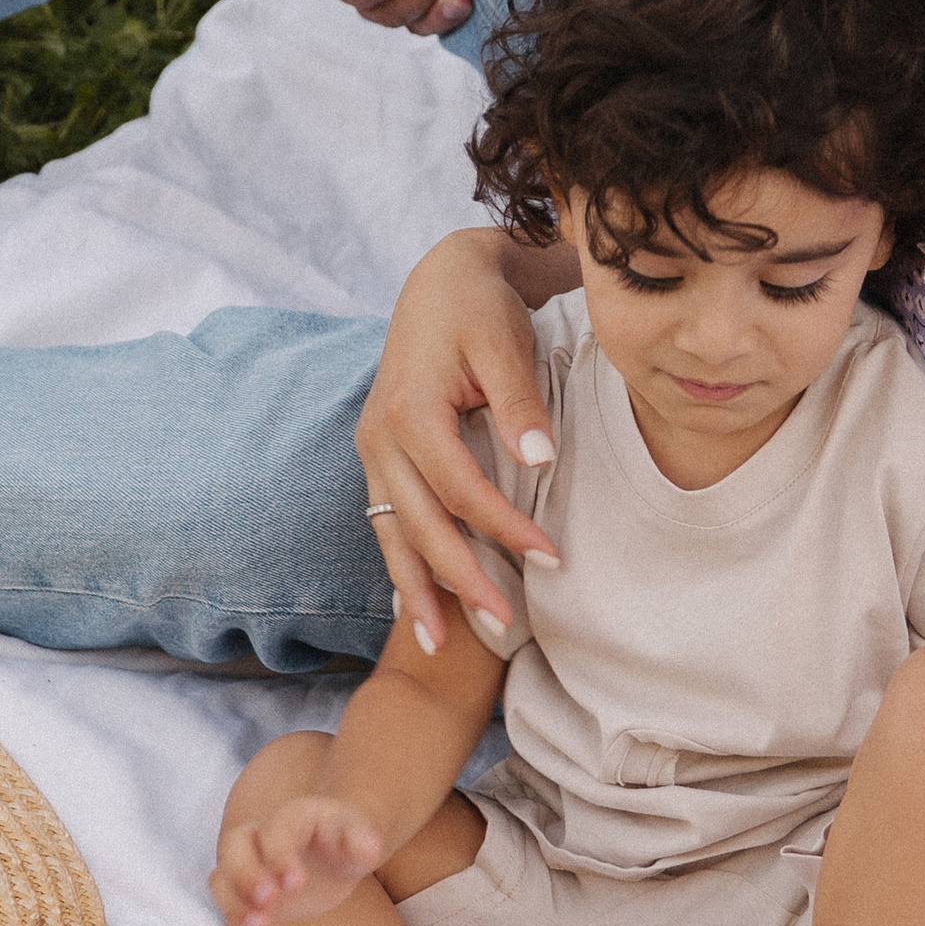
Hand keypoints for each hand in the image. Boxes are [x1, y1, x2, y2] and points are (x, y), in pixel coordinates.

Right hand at [211, 791, 387, 925]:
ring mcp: (248, 866)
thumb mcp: (362, 838)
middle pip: (232, 847)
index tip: (297, 885)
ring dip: (236, 907)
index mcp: (290, 817)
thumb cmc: (349, 841)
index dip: (280, 857)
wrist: (335, 854)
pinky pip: (233, 912)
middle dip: (244, 875)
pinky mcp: (245, 896)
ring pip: (222, 881)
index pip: (274, 831)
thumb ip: (365, 840)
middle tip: (269, 903)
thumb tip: (372, 846)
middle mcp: (259, 837)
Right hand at [355, 230, 561, 647]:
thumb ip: (520, 404)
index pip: (462, 490)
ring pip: (391, 534)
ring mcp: (373, 451)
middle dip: (459, 582)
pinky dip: (403, 564)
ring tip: (437, 646)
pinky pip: (388, 522)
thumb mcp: (504, 344)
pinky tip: (418, 607)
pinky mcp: (380, 457)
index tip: (551, 558)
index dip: (505, 529)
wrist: (441, 279)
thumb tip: (540, 460)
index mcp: (410, 412)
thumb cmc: (478, 308)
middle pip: (418, 527)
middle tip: (501, 628)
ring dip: (417, 590)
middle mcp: (379, 438)